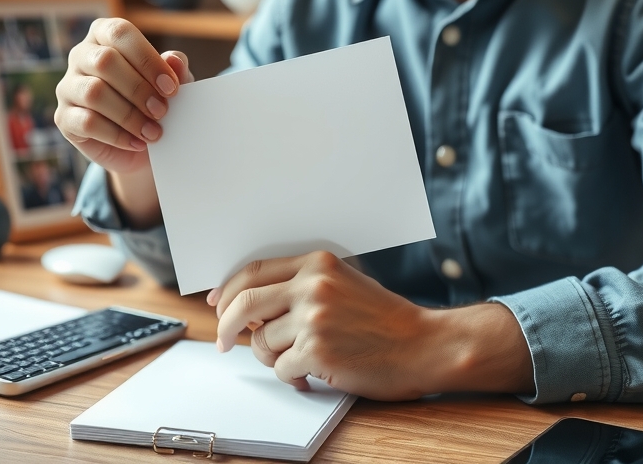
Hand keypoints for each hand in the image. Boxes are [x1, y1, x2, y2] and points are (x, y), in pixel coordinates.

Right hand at [55, 18, 193, 174]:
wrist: (142, 144)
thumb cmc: (154, 102)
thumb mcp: (171, 85)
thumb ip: (176, 70)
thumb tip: (174, 61)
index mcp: (104, 36)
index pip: (120, 33)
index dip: (147, 59)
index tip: (171, 87)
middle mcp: (81, 55)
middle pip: (104, 61)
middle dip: (139, 89)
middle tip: (162, 111)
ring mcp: (68, 87)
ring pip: (93, 92)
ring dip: (129, 114)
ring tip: (153, 131)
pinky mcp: (64, 118)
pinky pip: (87, 122)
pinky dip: (117, 135)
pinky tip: (137, 142)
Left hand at [211, 251, 534, 400]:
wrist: (425, 344)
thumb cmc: (386, 320)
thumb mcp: (345, 285)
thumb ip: (300, 287)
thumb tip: (246, 304)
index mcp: (318, 264)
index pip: (253, 271)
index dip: (228, 290)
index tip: (217, 304)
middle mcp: (313, 286)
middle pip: (244, 303)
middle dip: (227, 326)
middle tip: (224, 342)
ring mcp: (314, 318)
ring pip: (262, 342)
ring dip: (273, 358)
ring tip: (300, 361)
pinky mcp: (317, 351)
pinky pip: (281, 368)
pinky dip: (291, 377)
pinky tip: (310, 376)